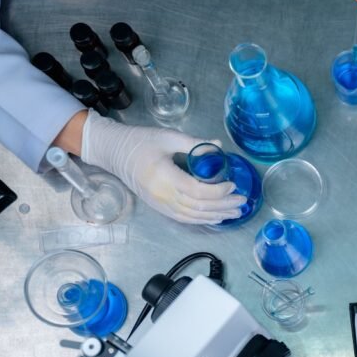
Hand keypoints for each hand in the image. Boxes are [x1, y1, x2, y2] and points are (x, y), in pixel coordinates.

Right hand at [79, 110, 245, 224]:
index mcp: (165, 177)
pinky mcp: (158, 207)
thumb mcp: (169, 137)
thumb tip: (219, 145)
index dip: (218, 192)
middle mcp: (163, 195)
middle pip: (198, 207)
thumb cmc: (141, 141)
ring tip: (234, 213)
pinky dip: (201, 219)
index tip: (233, 185)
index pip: (198, 191)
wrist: (114, 152)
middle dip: (223, 206)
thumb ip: (195, 143)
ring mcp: (160, 204)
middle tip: (242, 201)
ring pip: (192, 216)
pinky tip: (215, 218)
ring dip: (215, 215)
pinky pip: (183, 218)